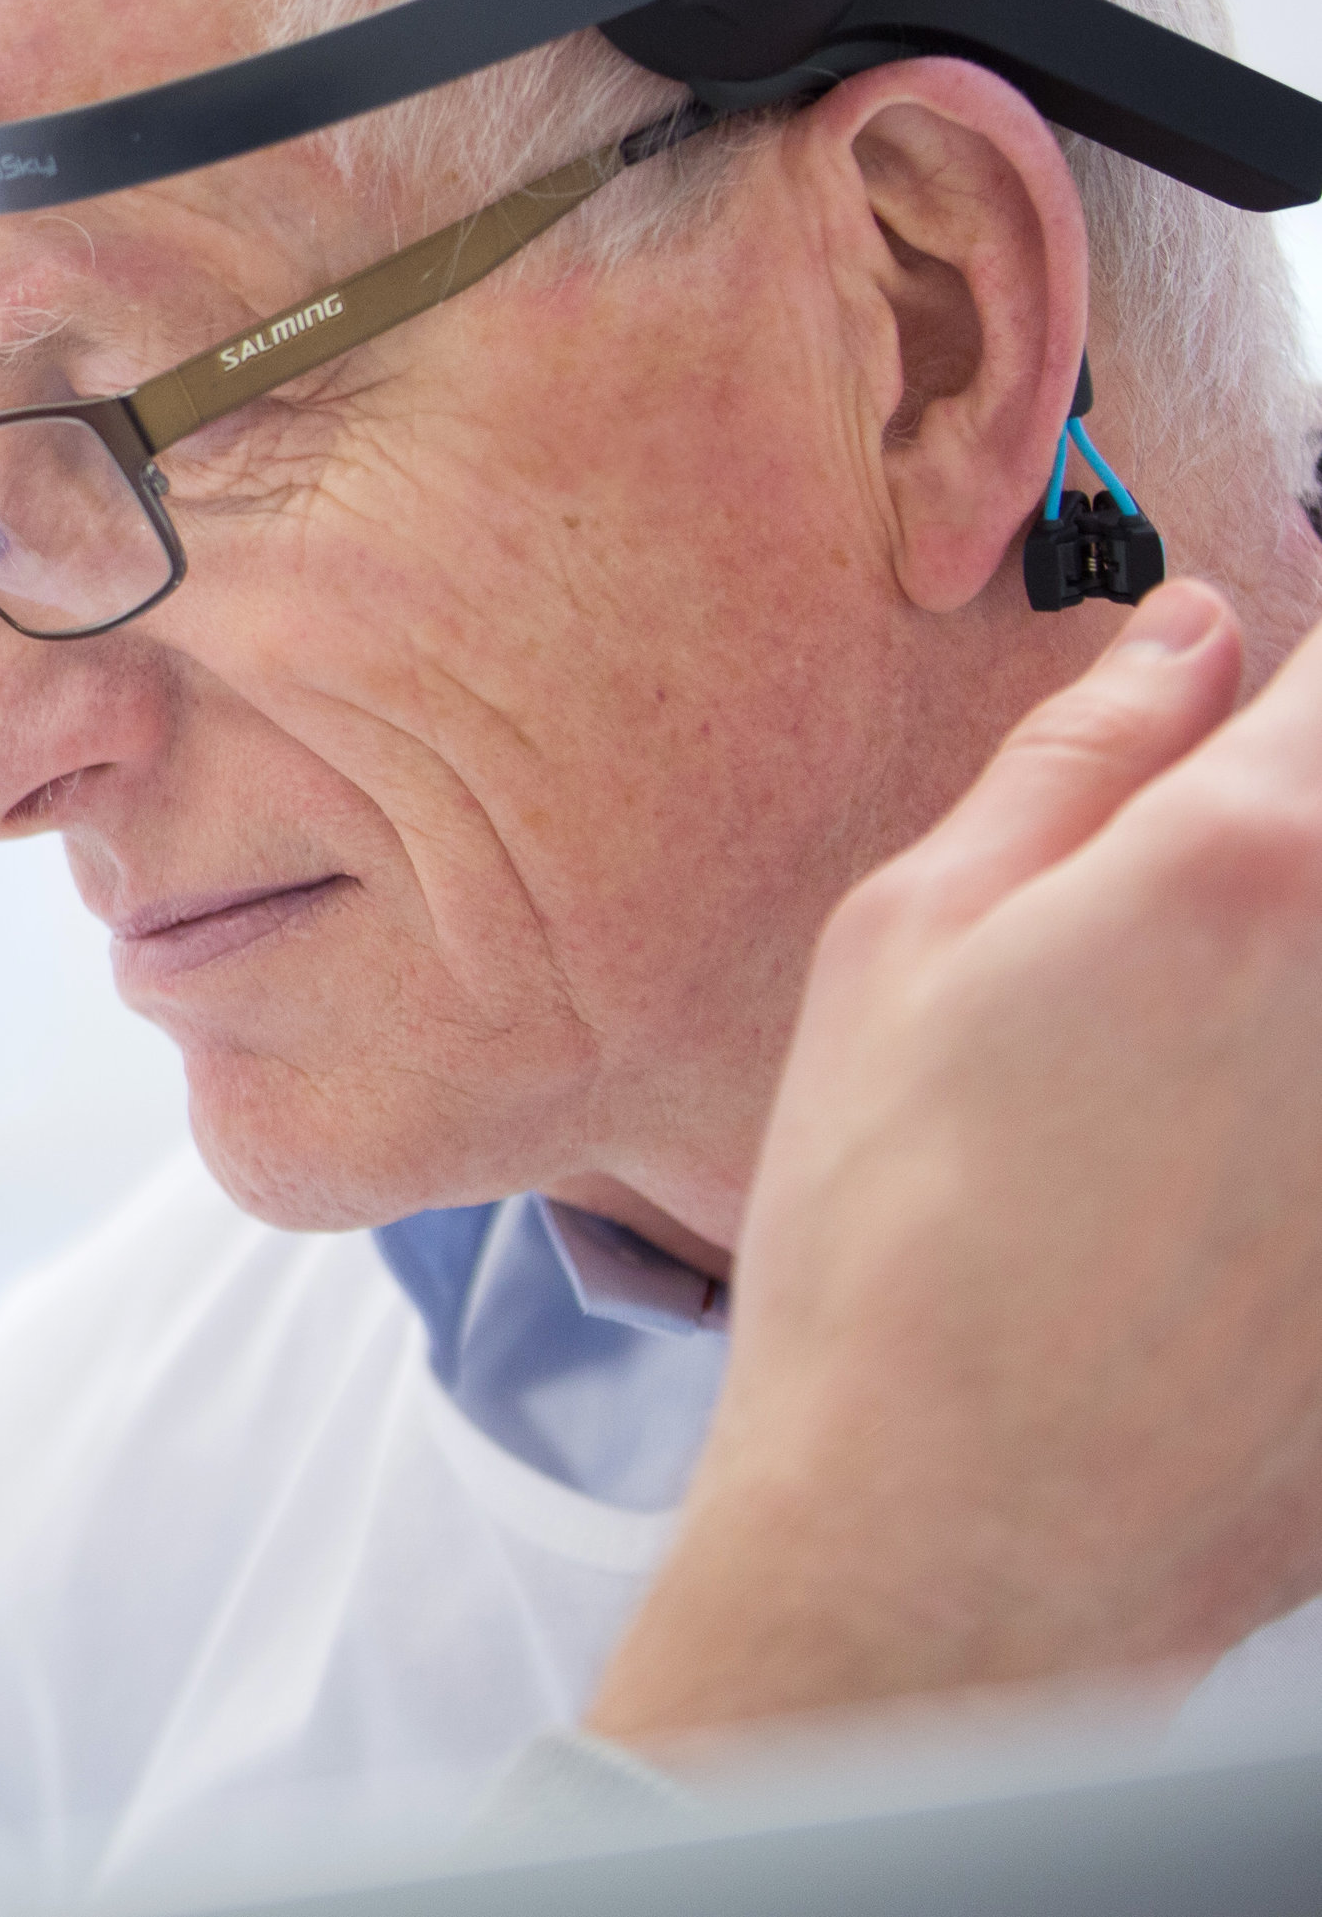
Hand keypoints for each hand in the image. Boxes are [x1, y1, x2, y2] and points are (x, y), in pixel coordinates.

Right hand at [594, 579, 1321, 1750]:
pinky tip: (1228, 1184)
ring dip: (1303, 990)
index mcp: (1248, 858)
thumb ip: (1073, 760)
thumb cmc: (894, 1236)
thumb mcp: (907, 941)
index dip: (1304, 675)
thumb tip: (1189, 641)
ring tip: (1189, 1082)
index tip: (1269, 703)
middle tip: (1204, 930)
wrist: (968, 1533)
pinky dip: (1305, 1142)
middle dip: (1300, 833)